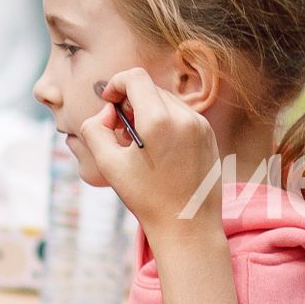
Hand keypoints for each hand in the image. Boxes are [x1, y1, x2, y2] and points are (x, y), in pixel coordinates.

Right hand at [68, 69, 221, 237]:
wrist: (187, 226)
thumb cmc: (146, 198)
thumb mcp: (109, 165)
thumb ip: (95, 129)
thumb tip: (106, 112)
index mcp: (158, 120)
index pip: (135, 77)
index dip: (115, 84)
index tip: (107, 102)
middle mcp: (184, 116)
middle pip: (150, 88)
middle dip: (130, 102)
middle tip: (119, 132)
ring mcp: (200, 125)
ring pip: (166, 101)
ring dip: (147, 112)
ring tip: (139, 145)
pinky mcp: (209, 135)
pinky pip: (181, 116)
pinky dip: (165, 123)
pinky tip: (158, 151)